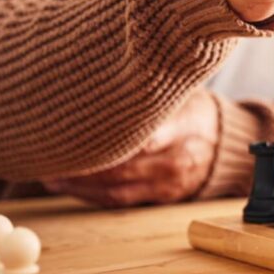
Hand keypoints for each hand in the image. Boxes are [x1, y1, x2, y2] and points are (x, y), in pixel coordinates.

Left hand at [44, 89, 218, 206]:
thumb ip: (151, 91)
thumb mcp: (182, 92)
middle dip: (83, 164)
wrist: (225, 142)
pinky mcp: (161, 197)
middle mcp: (178, 158)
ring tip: (48, 173)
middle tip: (48, 154)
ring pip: (116, 189)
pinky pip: (120, 200)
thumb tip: (105, 73)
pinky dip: (90, 194)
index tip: (77, 133)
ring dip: (79, 183)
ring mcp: (170, 182)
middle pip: (123, 167)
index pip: (148, 136)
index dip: (113, 141)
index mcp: (185, 125)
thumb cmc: (193, 108)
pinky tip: (65, 185)